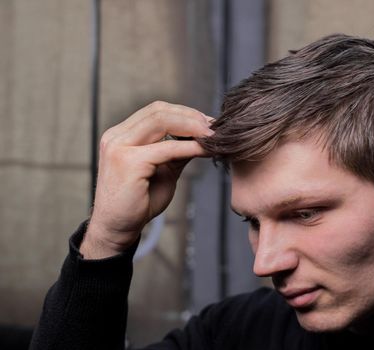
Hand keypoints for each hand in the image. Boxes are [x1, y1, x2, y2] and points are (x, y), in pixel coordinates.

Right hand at [81, 101, 213, 258]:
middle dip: (191, 116)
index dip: (185, 113)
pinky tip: (205, 151)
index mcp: (121, 135)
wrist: (118, 229)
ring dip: (192, 126)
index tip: (208, 123)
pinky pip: (166, 148)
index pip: (156, 111)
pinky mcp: (128, 162)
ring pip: (161, 121)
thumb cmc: (139, 202)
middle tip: (215, 127)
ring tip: (212, 136)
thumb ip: (177, 152)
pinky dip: (189, 147)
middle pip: (159, 110)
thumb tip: (201, 137)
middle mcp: (116, 136)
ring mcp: (119, 147)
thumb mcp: (163, 170)